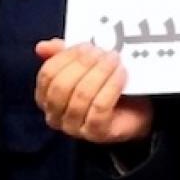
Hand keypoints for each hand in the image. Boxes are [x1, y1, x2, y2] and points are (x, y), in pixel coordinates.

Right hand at [32, 40, 152, 144]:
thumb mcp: (85, 66)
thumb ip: (64, 55)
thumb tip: (43, 46)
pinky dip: (110, 87)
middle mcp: (55, 116)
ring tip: (114, 60)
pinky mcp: (96, 134)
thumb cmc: (105, 86)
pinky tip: (121, 74)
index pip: (47, 74)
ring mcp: (74, 128)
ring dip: (100, 73)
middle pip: (62, 86)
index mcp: (45, 97)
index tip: (87, 45)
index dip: (67, 57)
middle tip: (103, 52)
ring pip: (81, 96)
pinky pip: (99, 108)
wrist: (136, 110)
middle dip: (84, 64)